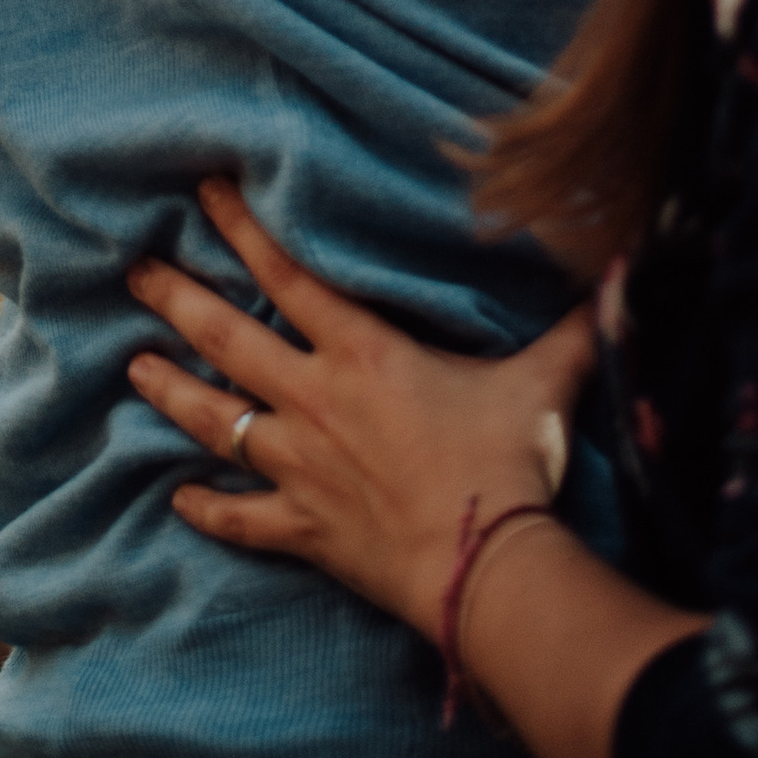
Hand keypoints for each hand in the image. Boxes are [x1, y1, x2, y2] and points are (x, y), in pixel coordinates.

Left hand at [125, 176, 593, 644]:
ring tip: (133, 366)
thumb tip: (623, 265)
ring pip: (218, 421)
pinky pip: (243, 519)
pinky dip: (210, 509)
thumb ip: (576, 322)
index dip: (242, 228)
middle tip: (136, 270)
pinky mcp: (305, 530)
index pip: (287, 273)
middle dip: (177, 298)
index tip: (202, 191)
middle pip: (227, 337)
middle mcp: (315, 400)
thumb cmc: (509, 463)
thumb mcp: (545, 378)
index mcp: (362, 352)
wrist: (486, 565)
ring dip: (172, 392)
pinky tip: (177, 498)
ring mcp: (301, 467)